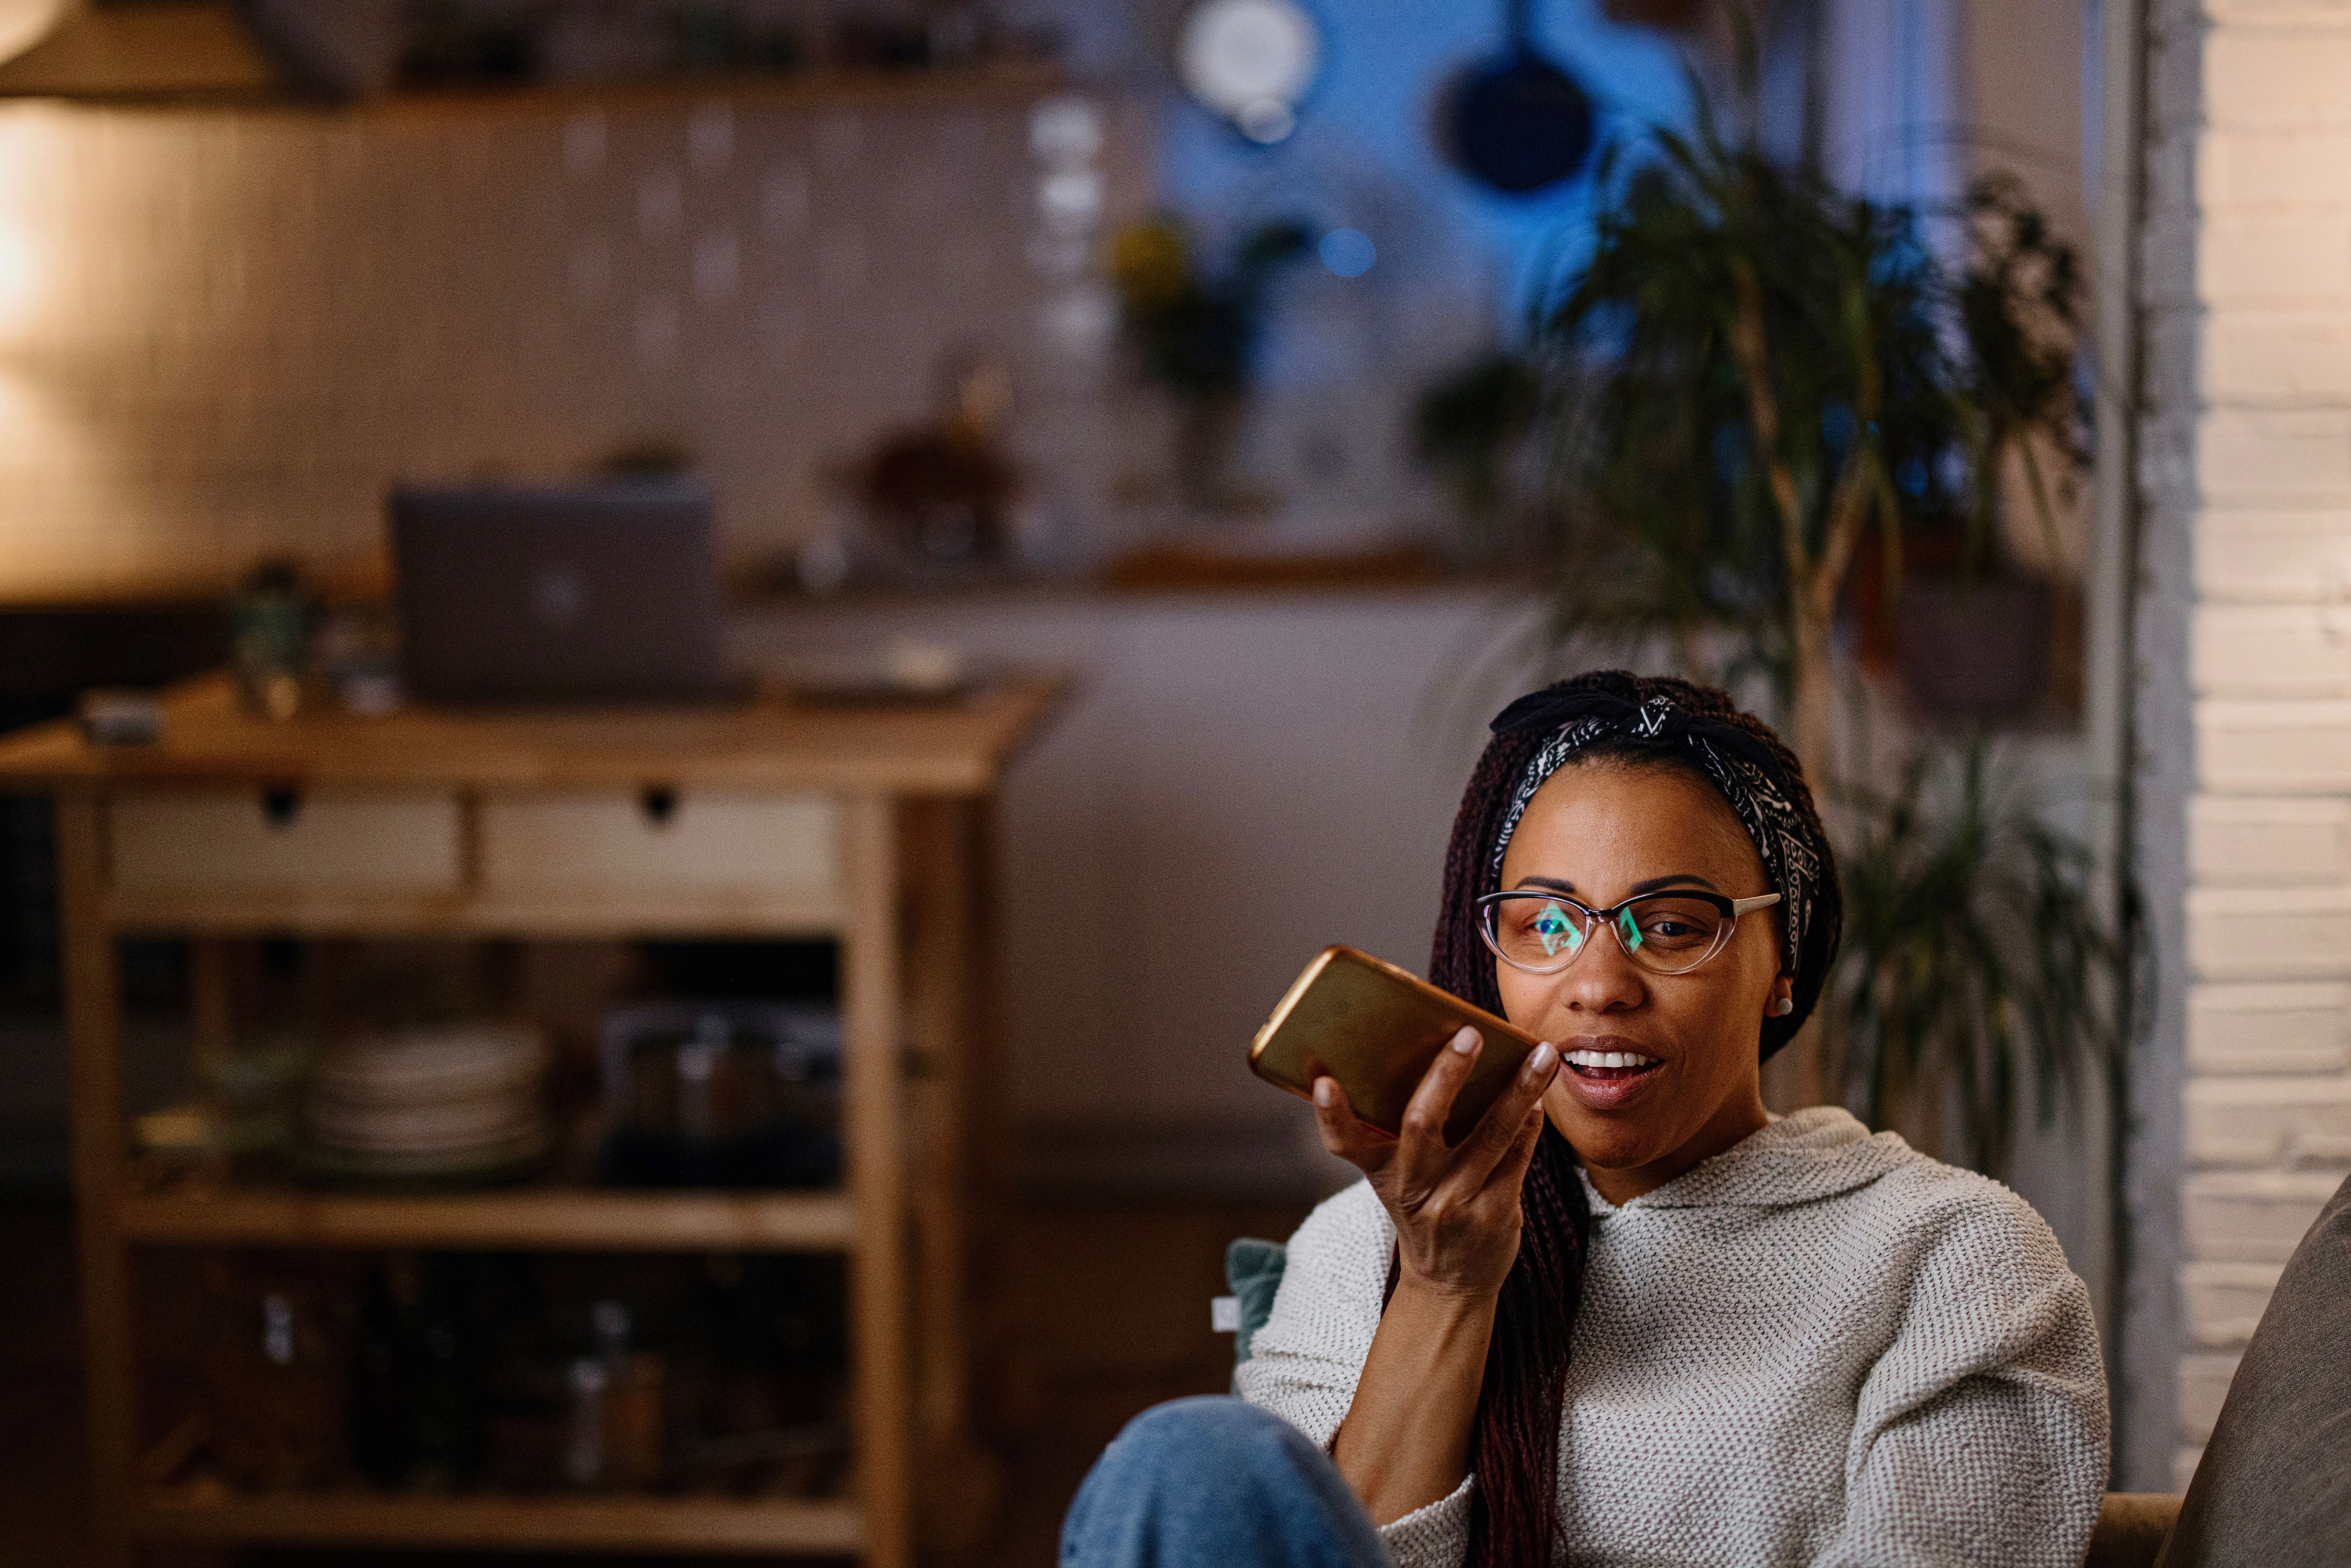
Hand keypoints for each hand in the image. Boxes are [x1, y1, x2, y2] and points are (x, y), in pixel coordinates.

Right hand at [1312, 1028, 1559, 1301]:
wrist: (1450, 1285)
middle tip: (1469, 1035)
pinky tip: (1540, 1095)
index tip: (1323, 1082)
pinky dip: (1530, 1121)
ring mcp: (1456, 1203)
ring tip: (1541, 1054)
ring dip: (1519, 1090)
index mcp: (1381, 1173)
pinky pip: (1517, 1156)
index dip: (1331, 1115)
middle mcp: (1413, 1188)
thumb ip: (1404, 1132)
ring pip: (1490, 1135)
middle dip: (1446, 1075)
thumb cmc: (1423, 1211)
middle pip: (1422, 1124)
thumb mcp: (1397, 1179)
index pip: (1344, 1143)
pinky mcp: (1496, 1214)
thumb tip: (1442, 1057)